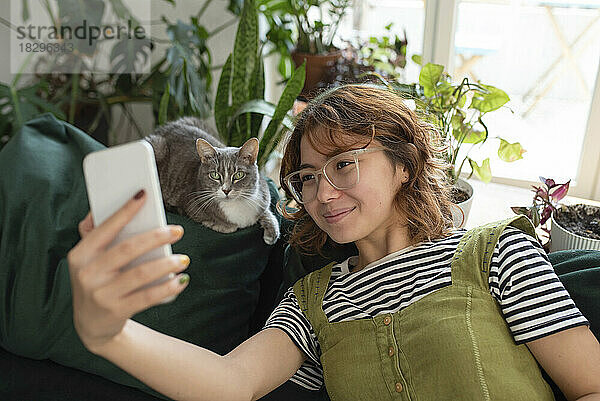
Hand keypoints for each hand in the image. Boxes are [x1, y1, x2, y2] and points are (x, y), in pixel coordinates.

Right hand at [68, 190, 189, 352]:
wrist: (91, 325)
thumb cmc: (97, 282)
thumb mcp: (88, 260)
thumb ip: (95, 234)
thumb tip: (102, 205)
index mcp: (81, 255)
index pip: (106, 228)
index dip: (125, 210)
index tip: (144, 194)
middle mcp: (88, 274)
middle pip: (128, 249)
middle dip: (156, 237)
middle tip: (178, 231)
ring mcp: (101, 294)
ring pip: (141, 273)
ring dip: (167, 264)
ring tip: (183, 259)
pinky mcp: (116, 311)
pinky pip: (147, 297)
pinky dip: (168, 287)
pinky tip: (181, 280)